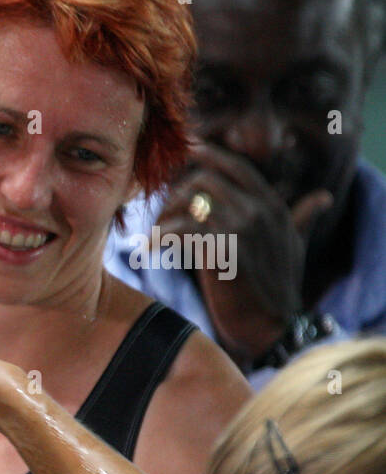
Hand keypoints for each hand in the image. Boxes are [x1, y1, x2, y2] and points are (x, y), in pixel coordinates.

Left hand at [159, 143, 332, 360]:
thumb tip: (323, 198)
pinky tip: (150, 249)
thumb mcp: (294, 246)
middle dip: (176, 196)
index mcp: (273, 206)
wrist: (267, 325)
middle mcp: (258, 211)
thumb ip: (301, 218)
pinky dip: (159, 237)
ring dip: (163, 217)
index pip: (238, 167)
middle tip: (161, 218)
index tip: (188, 149)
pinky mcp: (221, 251)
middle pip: (204, 181)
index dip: (210, 155)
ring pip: (188, 202)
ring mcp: (240, 230)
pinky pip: (180, 230)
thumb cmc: (277, 287)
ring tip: (155, 236)